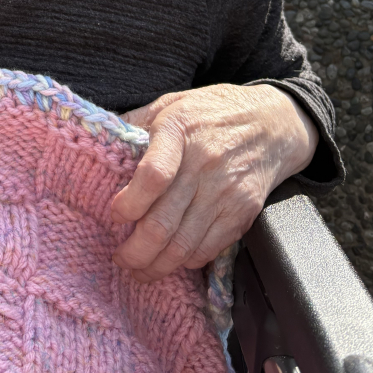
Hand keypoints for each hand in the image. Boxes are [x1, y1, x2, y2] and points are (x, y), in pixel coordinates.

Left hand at [111, 83, 317, 282]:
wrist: (273, 123)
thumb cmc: (211, 111)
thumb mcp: (169, 103)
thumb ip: (134, 123)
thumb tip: (99, 143)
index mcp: (179, 130)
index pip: (152, 175)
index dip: (129, 203)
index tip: (114, 214)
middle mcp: (203, 164)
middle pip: (163, 223)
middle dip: (135, 251)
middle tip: (120, 258)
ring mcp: (226, 192)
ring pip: (184, 245)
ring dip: (156, 266)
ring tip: (139, 269)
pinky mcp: (243, 213)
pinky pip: (209, 248)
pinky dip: (185, 261)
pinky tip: (170, 260)